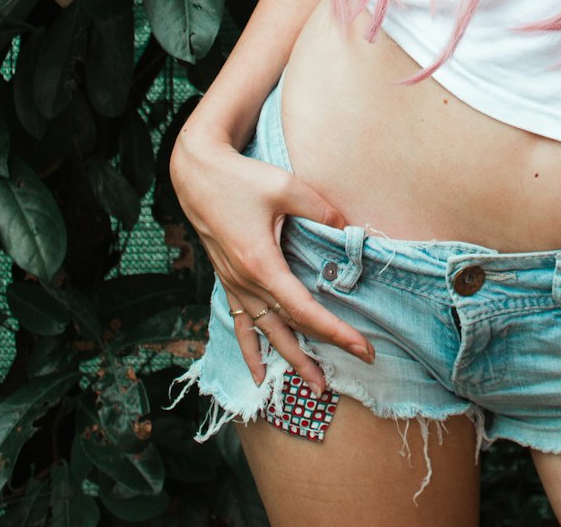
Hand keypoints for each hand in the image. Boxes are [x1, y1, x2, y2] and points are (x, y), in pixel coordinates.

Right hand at [170, 124, 374, 393]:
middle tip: (354, 369)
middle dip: (320, 354)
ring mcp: (234, 284)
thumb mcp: (286, 187)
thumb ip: (320, 210)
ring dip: (290, 360)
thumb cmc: (242, 178)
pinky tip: (259, 374)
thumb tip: (349, 230)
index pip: (305, 311)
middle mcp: (246, 282)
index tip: (362, 347)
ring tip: (314, 386)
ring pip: (266, 333)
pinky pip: (241, 323)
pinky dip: (252, 350)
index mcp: (261, 264)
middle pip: (287, 330)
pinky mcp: (227, 280)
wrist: (197, 174)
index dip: (335, 332)